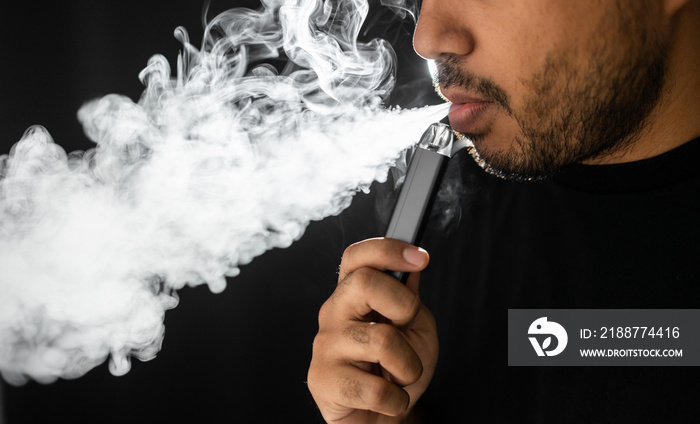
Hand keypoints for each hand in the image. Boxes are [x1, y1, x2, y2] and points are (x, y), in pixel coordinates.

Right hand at [307, 238, 438, 422]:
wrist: (379, 418)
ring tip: (400, 375)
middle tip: (407, 329)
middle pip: (364, 282)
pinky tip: (388, 397)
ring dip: (409, 366)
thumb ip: (411, 299)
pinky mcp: (321, 380)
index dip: (388, 250)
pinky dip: (396, 400)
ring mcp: (325, 345)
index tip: (420, 258)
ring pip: (382, 340)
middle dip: (404, 306)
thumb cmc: (395, 371)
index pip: (358, 256)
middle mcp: (334, 312)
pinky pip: (376, 389)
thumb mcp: (415, 329)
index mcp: (353, 294)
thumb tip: (411, 268)